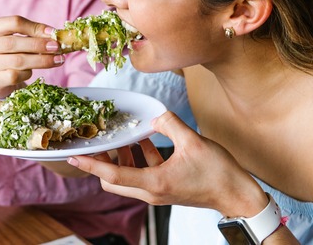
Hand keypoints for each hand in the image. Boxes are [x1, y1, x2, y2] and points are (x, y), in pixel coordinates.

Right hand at [0, 15, 64, 98]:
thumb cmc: (7, 56)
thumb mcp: (15, 40)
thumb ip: (31, 34)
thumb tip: (53, 34)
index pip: (13, 22)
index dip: (35, 27)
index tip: (53, 33)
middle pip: (14, 42)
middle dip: (39, 45)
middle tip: (57, 47)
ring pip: (17, 60)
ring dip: (41, 60)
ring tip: (57, 60)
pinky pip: (15, 75)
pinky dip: (27, 74)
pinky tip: (32, 72)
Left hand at [67, 111, 265, 215]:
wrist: (237, 195)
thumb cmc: (218, 173)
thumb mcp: (192, 142)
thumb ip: (170, 124)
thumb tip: (155, 116)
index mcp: (154, 183)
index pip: (112, 175)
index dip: (91, 164)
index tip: (74, 155)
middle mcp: (151, 191)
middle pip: (112, 181)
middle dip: (101, 161)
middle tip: (97, 140)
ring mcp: (158, 191)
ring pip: (126, 177)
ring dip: (121, 158)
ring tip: (122, 135)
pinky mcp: (165, 187)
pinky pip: (142, 173)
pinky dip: (138, 158)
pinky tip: (143, 139)